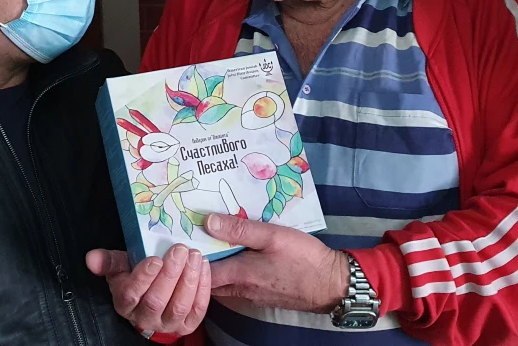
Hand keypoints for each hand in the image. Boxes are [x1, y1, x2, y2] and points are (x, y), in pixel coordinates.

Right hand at [86, 244, 210, 335]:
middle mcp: (145, 318)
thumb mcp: (121, 267)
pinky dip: (202, 288)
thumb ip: (108, 261)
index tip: (155, 259)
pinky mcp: (187, 326)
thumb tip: (91, 258)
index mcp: (125, 303)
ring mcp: (168, 324)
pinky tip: (203, 267)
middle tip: (181, 250)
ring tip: (194, 256)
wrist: (154, 298)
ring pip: (179, 306)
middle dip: (170, 274)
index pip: (132, 294)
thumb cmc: (137, 277)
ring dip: (188, 280)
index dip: (144, 278)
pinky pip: (197, 309)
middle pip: (157, 300)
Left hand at [204, 213, 349, 312]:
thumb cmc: (304, 259)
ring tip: (215, 241)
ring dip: (218, 265)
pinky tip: (239, 253)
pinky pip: (239, 283)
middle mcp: (241, 289)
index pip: (201, 272)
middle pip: (209, 279)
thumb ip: (240, 230)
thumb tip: (208, 222)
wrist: (333, 285)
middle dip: (201, 261)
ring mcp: (252, 294)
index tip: (185, 237)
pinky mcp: (263, 294)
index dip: (190, 257)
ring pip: (224, 282)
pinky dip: (233, 270)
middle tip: (196, 236)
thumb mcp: (273, 236)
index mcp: (239, 274)